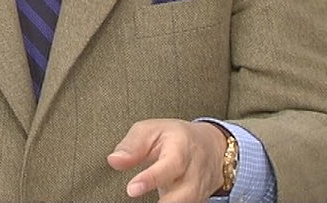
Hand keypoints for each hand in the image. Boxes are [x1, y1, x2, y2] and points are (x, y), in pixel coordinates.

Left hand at [107, 119, 226, 201]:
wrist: (211, 147)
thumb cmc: (177, 138)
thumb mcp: (151, 130)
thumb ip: (132, 145)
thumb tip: (114, 161)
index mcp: (182, 148)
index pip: (169, 165)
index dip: (151, 179)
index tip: (132, 189)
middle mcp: (194, 171)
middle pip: (185, 193)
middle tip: (137, 196)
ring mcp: (200, 188)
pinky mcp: (199, 199)